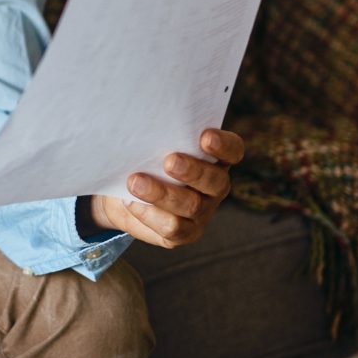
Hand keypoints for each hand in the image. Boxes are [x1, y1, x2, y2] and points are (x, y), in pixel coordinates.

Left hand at [88, 128, 245, 247]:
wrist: (124, 192)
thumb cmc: (144, 158)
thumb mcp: (152, 144)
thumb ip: (158, 136)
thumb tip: (143, 125)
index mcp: (216, 159)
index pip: (232, 150)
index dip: (223, 145)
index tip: (205, 137)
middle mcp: (215, 186)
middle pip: (215, 181)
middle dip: (193, 171)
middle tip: (169, 161)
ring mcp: (203, 212)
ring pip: (191, 205)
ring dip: (162, 193)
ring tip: (136, 182)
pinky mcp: (185, 233)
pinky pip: (173, 228)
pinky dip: (149, 214)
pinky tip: (131, 202)